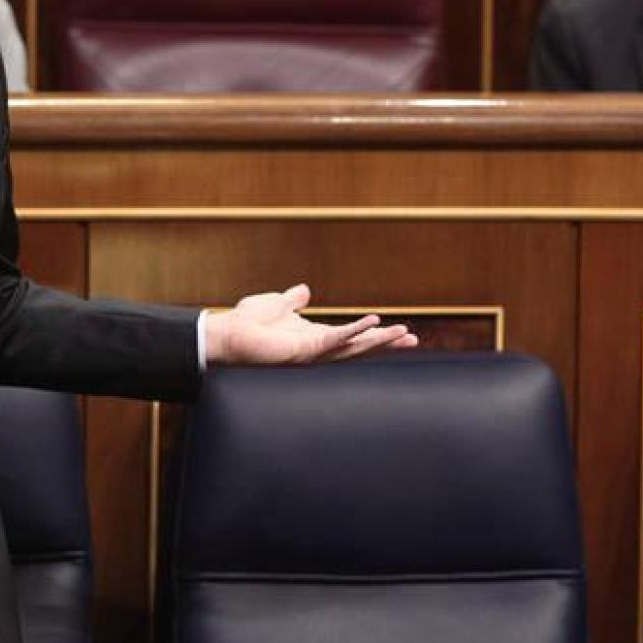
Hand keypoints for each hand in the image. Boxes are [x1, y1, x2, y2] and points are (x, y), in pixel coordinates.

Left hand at [204, 283, 417, 365]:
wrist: (228, 335)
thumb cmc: (247, 324)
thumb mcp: (277, 305)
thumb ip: (293, 299)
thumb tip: (305, 290)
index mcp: (314, 337)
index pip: (351, 336)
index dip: (373, 333)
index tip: (397, 330)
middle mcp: (318, 348)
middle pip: (360, 346)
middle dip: (386, 343)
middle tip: (414, 341)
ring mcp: (313, 351)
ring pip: (354, 348)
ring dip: (380, 341)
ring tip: (406, 335)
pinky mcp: (305, 350)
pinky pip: (336, 339)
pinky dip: (355, 331)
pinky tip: (374, 322)